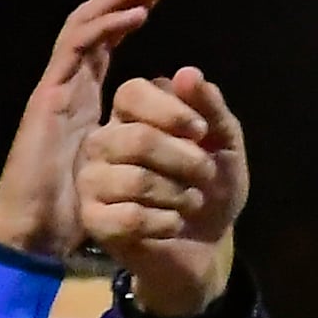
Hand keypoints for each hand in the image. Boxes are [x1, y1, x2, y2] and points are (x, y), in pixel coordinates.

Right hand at [0, 0, 177, 254]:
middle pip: (98, 23)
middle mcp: (67, 84)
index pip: (108, 41)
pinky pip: (77, 48)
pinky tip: (135, 16)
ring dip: (122, 1)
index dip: (132, 13)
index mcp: (82, 96)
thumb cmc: (71, 208)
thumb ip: (132, 143)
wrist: (34, 231)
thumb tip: (164, 135)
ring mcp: (55, 86)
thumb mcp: (113, 166)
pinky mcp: (48, 96)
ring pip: (86, 25)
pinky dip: (106, 27)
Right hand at [74, 69, 249, 317]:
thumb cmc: (210, 186)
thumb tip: (187, 73)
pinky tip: (173, 224)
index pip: (132, 93)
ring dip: (178, 195)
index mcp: (129, 113)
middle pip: (138, 138)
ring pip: (135, 180)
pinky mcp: (93, 219)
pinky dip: (165, 223)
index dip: (172, 111)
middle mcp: (103, 141)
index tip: (202, 132)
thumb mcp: (225, 143)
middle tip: (206, 174)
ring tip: (191, 202)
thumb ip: (210, 107)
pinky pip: (130, 217)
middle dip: (186, 160)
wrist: (204, 244)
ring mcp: (92, 180)